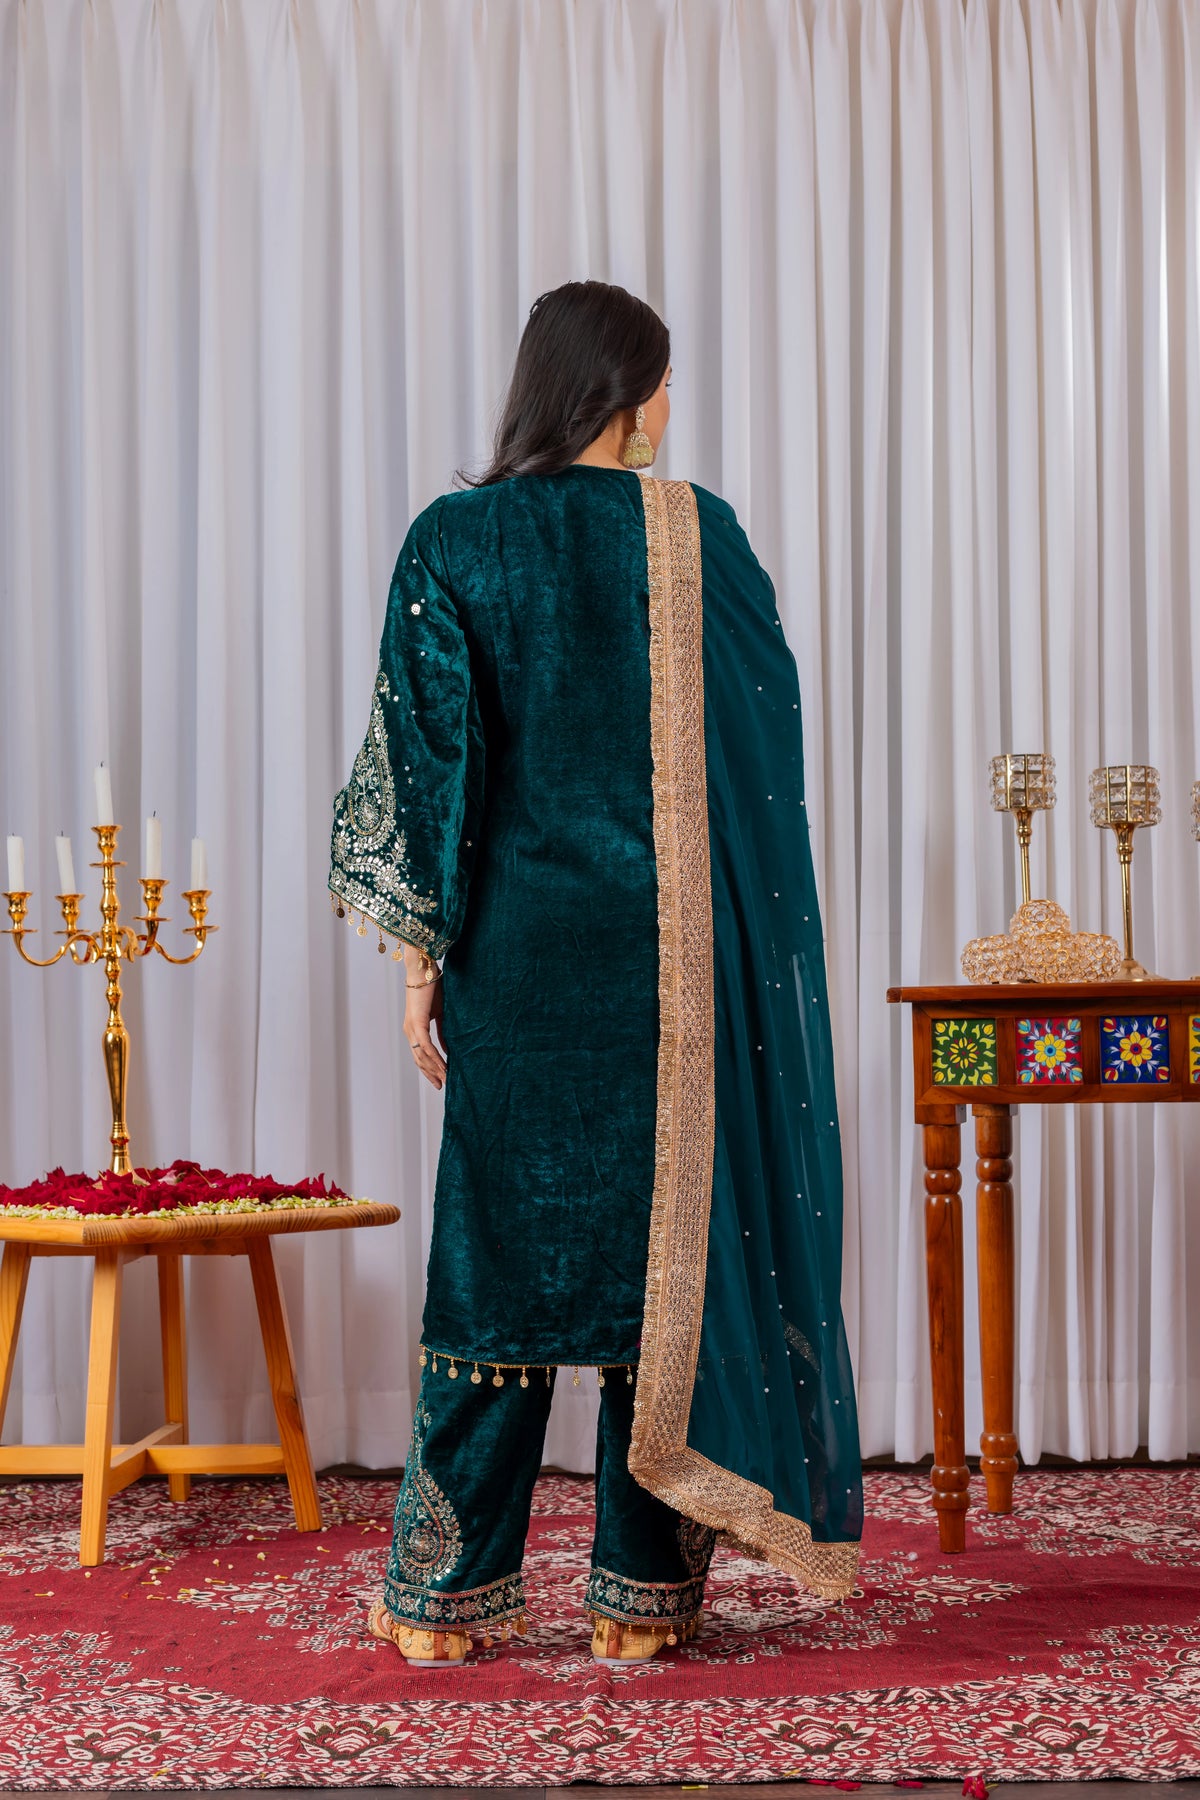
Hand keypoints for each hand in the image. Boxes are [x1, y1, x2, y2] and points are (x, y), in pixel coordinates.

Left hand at [403, 946, 446, 1088]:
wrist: (424, 969)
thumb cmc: (433, 988)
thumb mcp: (441, 1014)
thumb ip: (443, 1032)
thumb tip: (448, 1049)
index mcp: (413, 1027)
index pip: (419, 1053)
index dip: (429, 1067)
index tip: (439, 1078)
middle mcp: (409, 1030)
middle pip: (418, 1059)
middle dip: (430, 1073)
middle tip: (441, 1085)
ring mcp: (411, 1027)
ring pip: (421, 1055)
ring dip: (434, 1068)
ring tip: (445, 1079)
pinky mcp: (417, 1023)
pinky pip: (425, 1046)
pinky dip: (435, 1057)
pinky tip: (443, 1066)